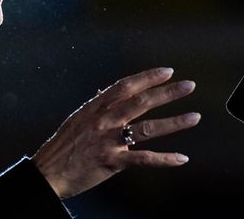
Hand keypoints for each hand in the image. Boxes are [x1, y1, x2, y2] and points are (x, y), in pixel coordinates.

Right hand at [31, 67, 199, 198]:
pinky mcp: (112, 162)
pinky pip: (143, 159)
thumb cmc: (62, 146)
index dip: (147, 78)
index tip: (167, 71)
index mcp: (95, 107)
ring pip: (147, 128)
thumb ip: (95, 105)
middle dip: (167, 93)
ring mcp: (108, 141)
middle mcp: (103, 120)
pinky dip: (165, 159)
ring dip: (174, 122)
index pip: (125, 86)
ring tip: (195, 117)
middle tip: (189, 86)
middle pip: (141, 102)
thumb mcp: (77, 119)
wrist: (49, 171)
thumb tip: (105, 91)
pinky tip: (182, 158)